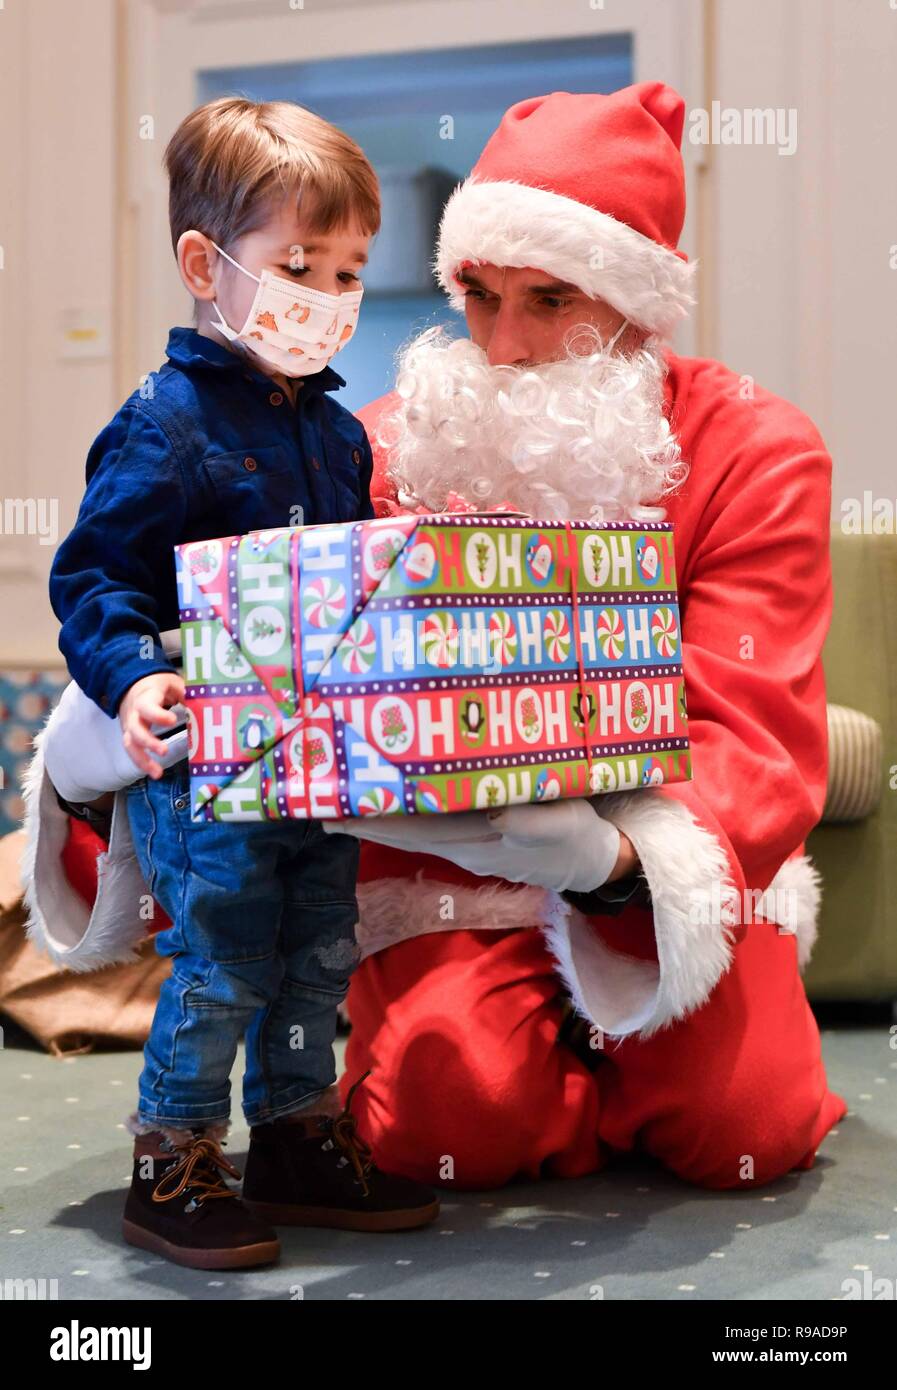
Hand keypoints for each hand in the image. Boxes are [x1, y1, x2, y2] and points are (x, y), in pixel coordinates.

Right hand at [118, 671, 185, 778]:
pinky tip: (154, 773)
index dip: (157, 715)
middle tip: (164, 751)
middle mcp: (134, 712)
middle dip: (148, 742)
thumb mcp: (172, 683)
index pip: (146, 706)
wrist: (133, 686)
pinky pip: (132, 750)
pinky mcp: (131, 736)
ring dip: (142, 760)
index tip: (172, 721)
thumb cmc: (157, 686)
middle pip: (134, 728)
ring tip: (157, 773)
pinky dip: (142, 763)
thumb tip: (204, 703)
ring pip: (130, 744)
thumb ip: (186, 693)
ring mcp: (130, 725)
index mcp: (145, 697)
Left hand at [324, 798, 621, 893]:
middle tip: (322, 809)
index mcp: (481, 837)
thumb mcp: (562, 824)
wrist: (590, 861)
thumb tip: (495, 813)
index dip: (383, 818)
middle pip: (406, 834)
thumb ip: (530, 821)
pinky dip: (401, 823)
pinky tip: (384, 813)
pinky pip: (428, 834)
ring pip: (414, 836)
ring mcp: (467, 848)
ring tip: (339, 812)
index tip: (346, 810)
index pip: (422, 827)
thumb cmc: (574, 834)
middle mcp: (465, 846)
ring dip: (377, 824)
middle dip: (365, 822)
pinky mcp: (473, 844)